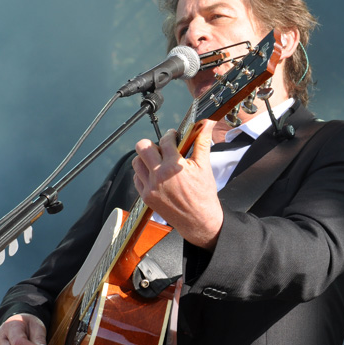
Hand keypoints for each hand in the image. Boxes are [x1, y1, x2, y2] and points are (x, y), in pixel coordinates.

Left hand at [132, 120, 222, 249]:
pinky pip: (136, 178)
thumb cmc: (203, 195)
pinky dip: (144, 174)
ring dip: (146, 159)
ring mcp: (150, 187)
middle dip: (153, 144)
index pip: (166, 140)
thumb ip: (202, 142)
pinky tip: (156, 176)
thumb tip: (207, 124)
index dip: (171, 135)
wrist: (199, 220)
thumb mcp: (205, 167)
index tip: (174, 137)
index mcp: (174, 166)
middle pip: (142, 147)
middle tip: (162, 149)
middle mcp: (159, 176)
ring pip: (136, 162)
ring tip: (158, 163)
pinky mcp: (146, 197)